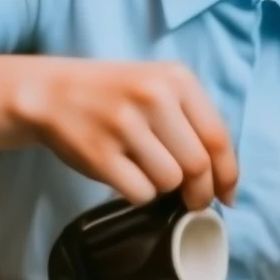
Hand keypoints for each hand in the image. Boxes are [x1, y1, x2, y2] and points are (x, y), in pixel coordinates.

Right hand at [12, 59, 236, 208]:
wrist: (51, 92)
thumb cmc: (114, 96)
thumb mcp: (158, 88)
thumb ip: (193, 123)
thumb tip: (223, 182)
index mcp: (176, 79)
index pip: (218, 138)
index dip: (228, 175)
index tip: (228, 196)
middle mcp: (153, 97)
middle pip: (197, 166)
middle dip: (200, 193)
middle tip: (192, 200)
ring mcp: (124, 125)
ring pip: (170, 182)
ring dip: (164, 188)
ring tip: (146, 172)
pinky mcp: (100, 154)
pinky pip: (140, 193)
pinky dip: (138, 193)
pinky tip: (125, 175)